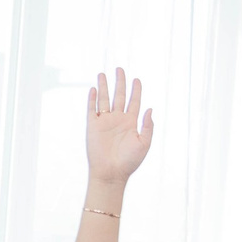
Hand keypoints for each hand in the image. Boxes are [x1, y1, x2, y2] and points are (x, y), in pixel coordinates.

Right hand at [85, 69, 154, 183]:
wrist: (112, 173)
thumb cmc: (129, 161)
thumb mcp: (144, 143)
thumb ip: (148, 126)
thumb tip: (150, 109)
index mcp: (131, 123)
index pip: (134, 101)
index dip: (136, 90)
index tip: (137, 79)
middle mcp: (118, 119)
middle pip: (119, 96)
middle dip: (120, 82)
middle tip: (120, 69)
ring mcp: (105, 122)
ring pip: (105, 99)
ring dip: (104, 86)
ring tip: (102, 74)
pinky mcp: (93, 126)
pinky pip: (92, 109)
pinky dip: (93, 99)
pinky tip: (94, 89)